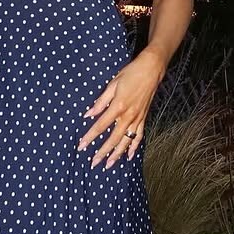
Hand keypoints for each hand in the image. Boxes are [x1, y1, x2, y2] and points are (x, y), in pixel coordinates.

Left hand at [77, 50, 165, 167]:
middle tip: (93, 163)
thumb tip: (88, 114)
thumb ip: (100, 102)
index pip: (100, 126)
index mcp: (118, 106)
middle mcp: (128, 116)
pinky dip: (134, 147)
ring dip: (117, 154)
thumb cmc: (131, 73)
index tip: (81, 146)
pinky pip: (138, 136)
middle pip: (113, 139)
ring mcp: (137, 119)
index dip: (90, 137)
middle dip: (102, 152)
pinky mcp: (143, 118)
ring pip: (126, 141)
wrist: (151, 69)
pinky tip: (129, 156)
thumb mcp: (112, 84)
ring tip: (109, 165)